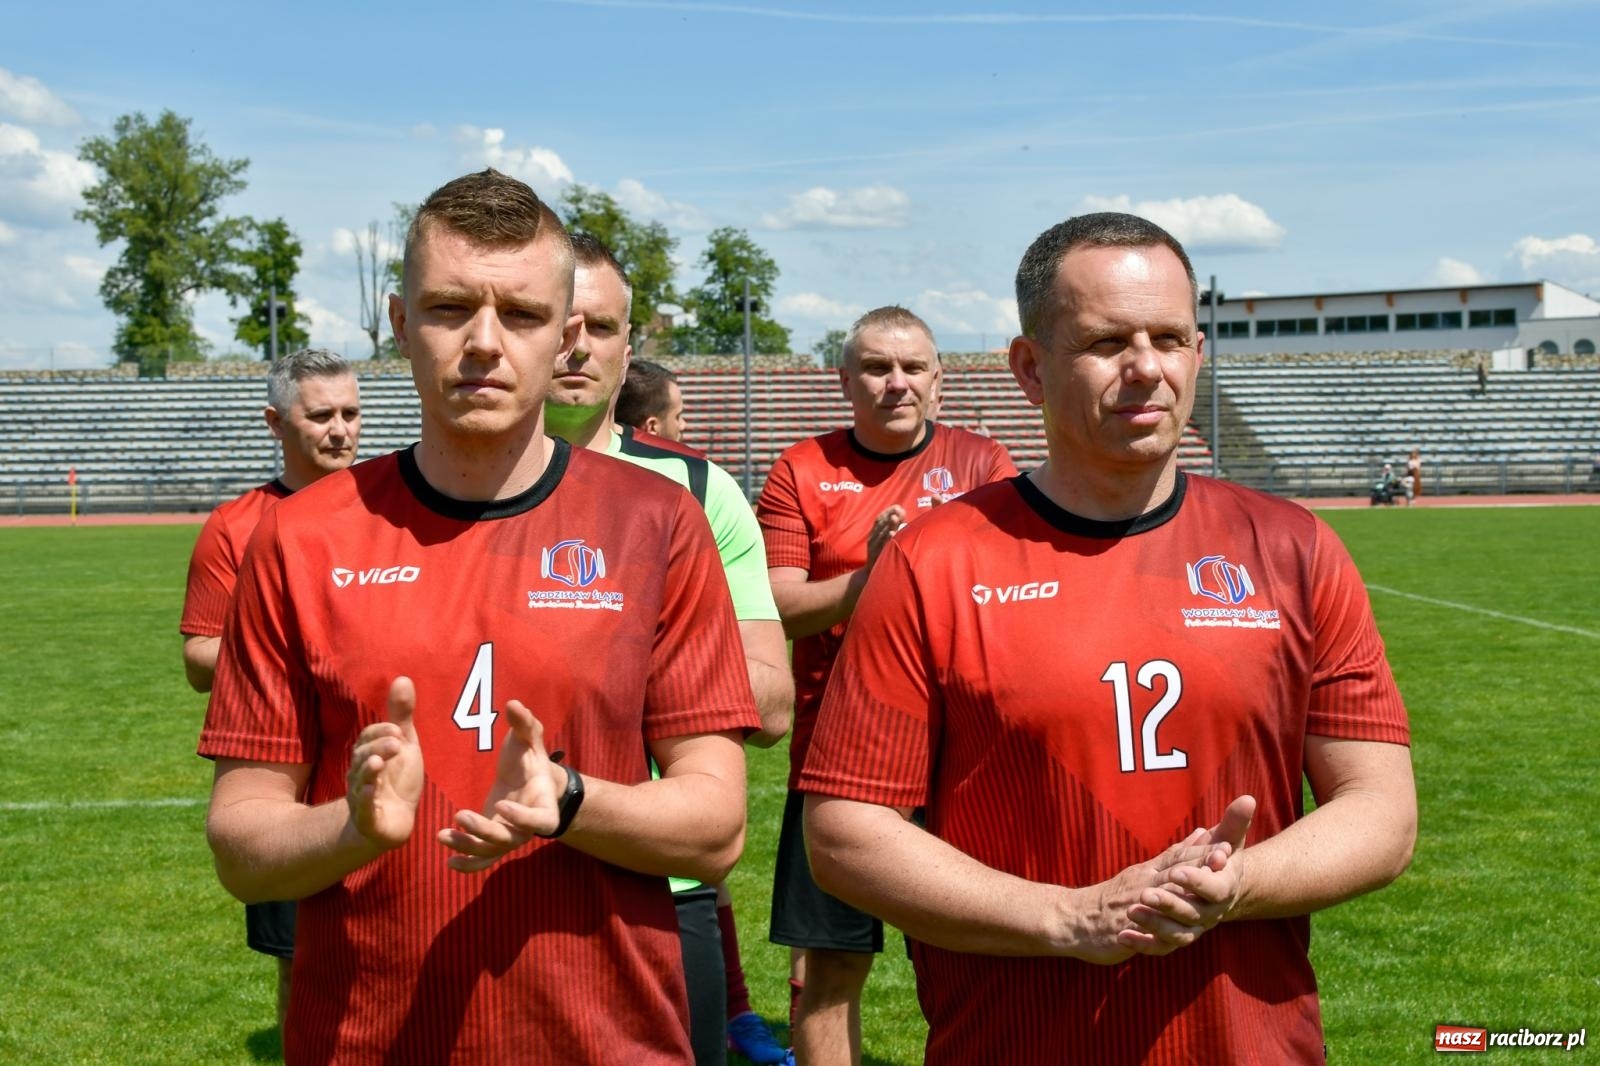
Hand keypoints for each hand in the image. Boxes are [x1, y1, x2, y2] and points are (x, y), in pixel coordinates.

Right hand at [346, 677, 423, 849]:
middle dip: (378, 748)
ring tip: (379, 762)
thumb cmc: (397, 779)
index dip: (380, 732)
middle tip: (396, 743)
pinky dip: (365, 801)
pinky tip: (370, 792)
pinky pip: (363, 810)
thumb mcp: (404, 745)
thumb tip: (403, 677)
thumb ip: (401, 716)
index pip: (367, 739)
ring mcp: (362, 797)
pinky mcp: (369, 820)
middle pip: (363, 757)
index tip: (397, 728)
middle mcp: (360, 774)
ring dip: (369, 771)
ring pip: (360, 782)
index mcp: (368, 755)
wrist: (394, 821)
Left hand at [439, 700, 564, 873]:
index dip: (524, 817)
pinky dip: (468, 864)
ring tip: (443, 836)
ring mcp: (510, 838)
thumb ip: (525, 724)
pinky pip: (482, 860)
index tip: (503, 804)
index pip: (541, 821)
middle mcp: (528, 829)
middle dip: (484, 831)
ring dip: (468, 847)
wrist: (531, 782)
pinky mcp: (493, 843)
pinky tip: (448, 861)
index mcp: (544, 806)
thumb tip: (513, 704)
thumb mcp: (531, 740)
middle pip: (509, 839)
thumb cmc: (531, 759)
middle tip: (461, 816)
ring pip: (491, 852)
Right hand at [865, 505, 906, 567]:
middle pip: (880, 524)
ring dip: (888, 525)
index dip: (888, 511)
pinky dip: (886, 539)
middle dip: (890, 515)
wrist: (869, 576)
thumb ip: (891, 530)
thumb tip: (902, 517)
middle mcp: (872, 539)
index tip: (898, 507)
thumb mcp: (883, 542)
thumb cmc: (882, 557)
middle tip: (900, 510)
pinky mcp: (875, 556)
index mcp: (874, 534)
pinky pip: (881, 546)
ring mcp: (873, 547)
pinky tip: (892, 534)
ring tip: (895, 518)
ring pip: (880, 533)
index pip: (879, 519)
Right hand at [1064, 826, 1234, 964]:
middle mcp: (1144, 886)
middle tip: (1223, 857)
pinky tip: (1161, 934)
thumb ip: (1175, 855)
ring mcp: (1134, 907)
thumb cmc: (1114, 897)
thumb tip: (1203, 833)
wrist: (1075, 917)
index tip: (1228, 845)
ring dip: (1179, 893)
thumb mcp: (1144, 871)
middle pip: (1175, 874)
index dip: (1204, 852)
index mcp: (1151, 873)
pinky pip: (1138, 932)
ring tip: (1193, 886)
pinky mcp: (1122, 929)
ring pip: (1160, 900)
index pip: (1180, 859)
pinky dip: (1150, 932)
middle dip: (1199, 867)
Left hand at [1121, 795, 1256, 952]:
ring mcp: (1191, 928)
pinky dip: (1142, 944)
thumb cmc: (1218, 864)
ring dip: (1154, 924)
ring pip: (1176, 934)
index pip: (1214, 889)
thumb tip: (1248, 799)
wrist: (1214, 894)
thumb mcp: (1225, 842)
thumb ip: (1233, 824)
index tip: (1176, 871)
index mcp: (1222, 889)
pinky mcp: (1172, 940)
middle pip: (1191, 913)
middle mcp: (1208, 913)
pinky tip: (1123, 937)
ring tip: (1131, 912)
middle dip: (1169, 903)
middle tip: (1146, 893)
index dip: (1197, 881)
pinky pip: (1159, 948)